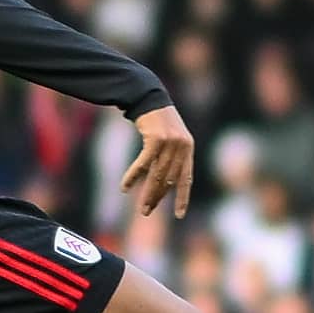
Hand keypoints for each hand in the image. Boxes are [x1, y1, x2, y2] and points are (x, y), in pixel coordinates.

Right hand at [121, 104, 196, 218]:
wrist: (148, 97)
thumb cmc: (157, 120)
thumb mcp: (169, 139)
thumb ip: (169, 158)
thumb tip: (162, 184)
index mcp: (188, 149)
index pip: (186, 179)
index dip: (183, 198)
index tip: (179, 215)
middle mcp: (182, 147)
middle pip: (169, 180)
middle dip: (157, 198)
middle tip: (146, 212)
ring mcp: (170, 143)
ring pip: (157, 175)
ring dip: (148, 193)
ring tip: (141, 207)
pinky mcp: (156, 139)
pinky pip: (144, 163)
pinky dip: (134, 176)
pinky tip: (125, 187)